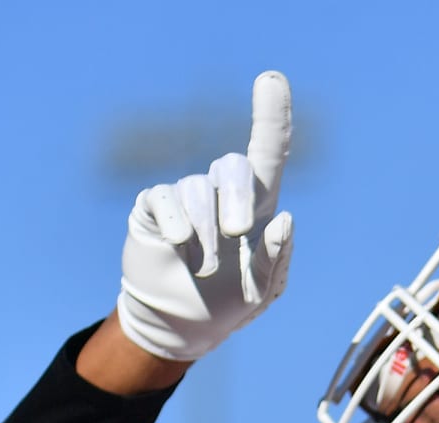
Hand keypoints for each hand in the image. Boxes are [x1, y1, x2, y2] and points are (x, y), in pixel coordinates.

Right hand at [115, 70, 294, 361]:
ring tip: (204, 266)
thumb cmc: (230, 302)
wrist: (182, 325)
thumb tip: (285, 219)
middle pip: (232, 167)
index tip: (271, 80)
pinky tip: (178, 245)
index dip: (271, 116)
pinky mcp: (153, 207)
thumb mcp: (262, 290)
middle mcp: (222, 193)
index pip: (268, 153)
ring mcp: (186, 198)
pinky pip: (162, 200)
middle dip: (238, 198)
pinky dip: (174, 224)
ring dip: (205, 233)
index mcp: (259, 206)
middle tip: (238, 233)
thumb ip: (277, 257)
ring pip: (197, 191)